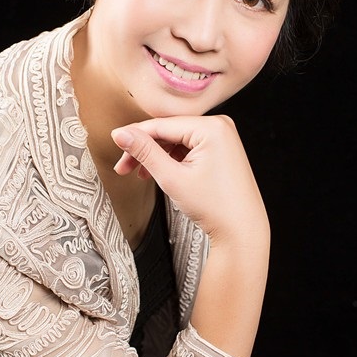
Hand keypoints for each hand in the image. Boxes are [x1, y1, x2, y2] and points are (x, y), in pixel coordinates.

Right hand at [111, 115, 268, 248]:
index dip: (134, 135)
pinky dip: (173, 159)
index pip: (161, 125)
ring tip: (141, 175)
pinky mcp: (222, 149)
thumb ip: (144, 152)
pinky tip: (161, 172)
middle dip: (145, 149)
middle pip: (169, 132)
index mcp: (211, 127)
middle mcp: (220, 125)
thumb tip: (120, 133)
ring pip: (177, 140)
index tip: (114, 143)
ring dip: (157, 156)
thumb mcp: (172, 177)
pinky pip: (190, 147)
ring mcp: (223, 137)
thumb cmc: (215, 207)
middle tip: (124, 168)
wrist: (242, 231)